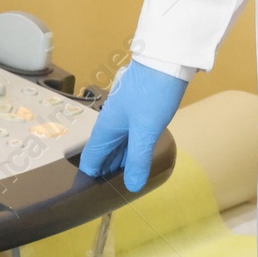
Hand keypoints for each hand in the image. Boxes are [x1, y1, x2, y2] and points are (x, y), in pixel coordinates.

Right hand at [76, 61, 186, 190]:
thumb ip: (137, 160)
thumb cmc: (152, 91)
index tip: (97, 197)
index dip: (93, 178)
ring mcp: (124, 114)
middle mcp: (111, 121)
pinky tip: (138, 155)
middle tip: (113, 193)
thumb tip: (130, 185)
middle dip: (107, 172)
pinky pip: (129, 134)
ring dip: (120, 161)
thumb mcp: (145, 131)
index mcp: (106, 127)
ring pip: (117, 143)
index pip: (91, 159)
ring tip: (125, 180)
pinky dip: (131, 148)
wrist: (166, 59)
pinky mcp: (138, 109)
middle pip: (104, 152)